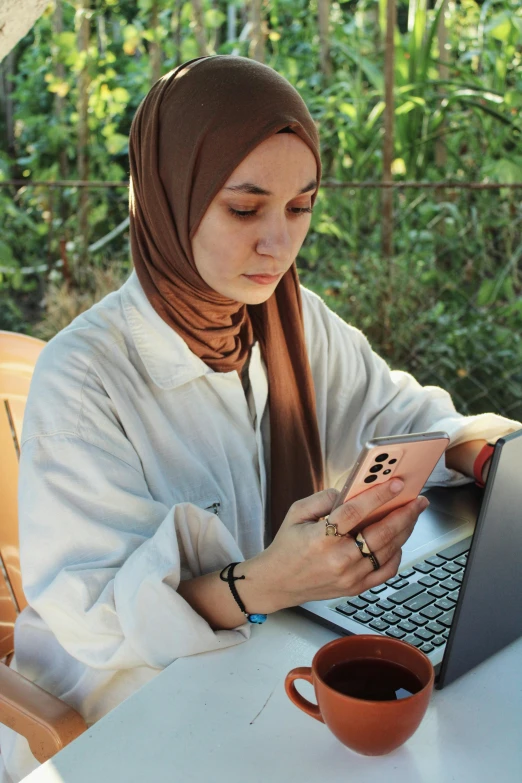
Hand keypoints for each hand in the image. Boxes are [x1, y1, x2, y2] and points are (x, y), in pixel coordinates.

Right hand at [240, 478, 428, 613]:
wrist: (277, 582)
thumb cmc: (287, 545)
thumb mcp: (296, 513)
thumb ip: (323, 498)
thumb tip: (351, 490)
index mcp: (320, 538)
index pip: (355, 513)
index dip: (378, 496)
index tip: (396, 484)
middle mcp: (337, 559)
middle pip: (380, 534)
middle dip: (404, 514)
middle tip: (418, 500)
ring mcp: (349, 577)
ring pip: (387, 551)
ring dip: (404, 531)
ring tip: (412, 515)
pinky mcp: (355, 588)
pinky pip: (385, 571)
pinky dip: (397, 554)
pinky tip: (399, 539)